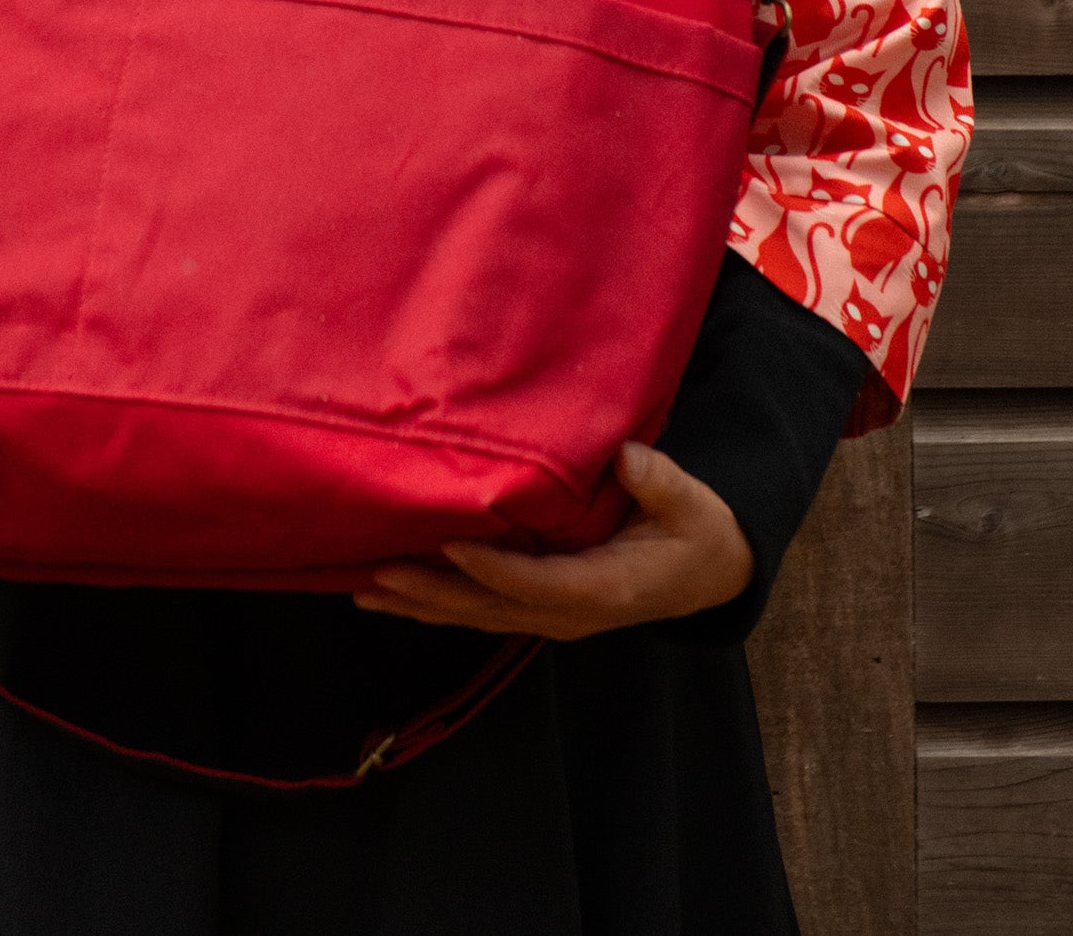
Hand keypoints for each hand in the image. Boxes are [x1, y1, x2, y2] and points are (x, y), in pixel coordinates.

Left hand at [354, 442, 752, 643]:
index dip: (494, 567)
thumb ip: (662, 484)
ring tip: (365, 589)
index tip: (450, 542)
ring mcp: (552, 615)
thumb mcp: (693, 507)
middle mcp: (570, 613)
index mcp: (606, 589)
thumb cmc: (697, 532)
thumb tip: (629, 456)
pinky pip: (481, 608)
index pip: (539, 583)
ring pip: (477, 615)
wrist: (707, 573)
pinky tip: (397, 592)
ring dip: (422, 604)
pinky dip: (437, 602)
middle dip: (433, 592)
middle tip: (377, 574)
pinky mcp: (539, 606)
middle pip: (492, 607)